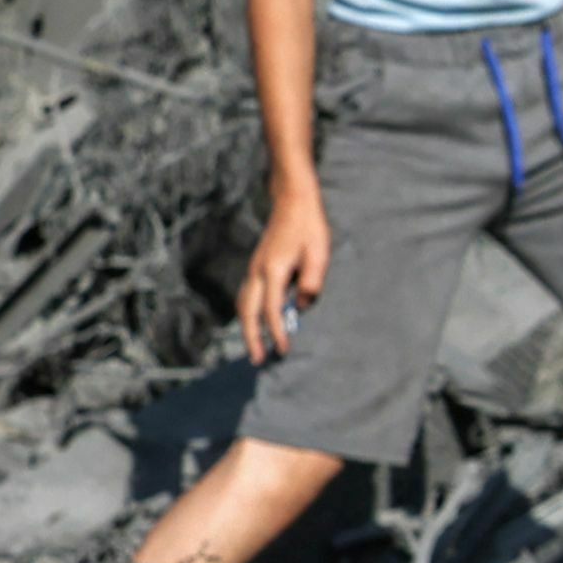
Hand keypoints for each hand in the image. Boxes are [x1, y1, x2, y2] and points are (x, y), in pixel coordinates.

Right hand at [237, 193, 331, 364]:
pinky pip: (247, 296)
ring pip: (243, 304)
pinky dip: (249, 313)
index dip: (277, 333)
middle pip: (248, 312)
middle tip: (257, 360)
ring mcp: (254, 268)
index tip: (283, 350)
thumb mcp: (319, 254)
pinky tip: (258, 322)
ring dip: (247, 327)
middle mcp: (258, 271)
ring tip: (255, 347)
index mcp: (274, 270)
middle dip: (251, 338)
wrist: (293, 201)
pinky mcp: (257, 266)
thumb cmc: (309, 227)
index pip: (272, 310)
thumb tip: (301, 307)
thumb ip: (311, 283)